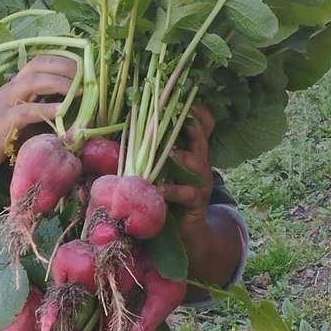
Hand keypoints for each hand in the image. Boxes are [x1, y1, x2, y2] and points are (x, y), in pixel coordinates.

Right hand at [0, 55, 76, 177]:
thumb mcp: (20, 122)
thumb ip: (40, 116)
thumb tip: (70, 117)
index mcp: (14, 87)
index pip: (39, 62)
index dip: (62, 60)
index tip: (83, 68)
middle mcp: (10, 89)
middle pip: (39, 65)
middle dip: (66, 66)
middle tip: (87, 77)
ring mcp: (5, 104)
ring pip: (34, 82)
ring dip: (60, 83)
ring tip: (80, 90)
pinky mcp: (2, 122)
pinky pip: (28, 111)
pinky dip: (48, 109)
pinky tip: (64, 112)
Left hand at [159, 104, 213, 228]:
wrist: (187, 231)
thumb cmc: (168, 194)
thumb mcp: (163, 170)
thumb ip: (152, 152)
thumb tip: (127, 129)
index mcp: (192, 150)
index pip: (203, 125)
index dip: (199, 112)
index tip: (186, 100)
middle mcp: (201, 162)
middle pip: (202, 138)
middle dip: (192, 127)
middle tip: (177, 118)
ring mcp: (201, 182)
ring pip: (197, 163)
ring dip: (181, 157)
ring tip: (168, 154)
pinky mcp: (197, 201)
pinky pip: (185, 193)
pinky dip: (170, 190)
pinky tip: (158, 190)